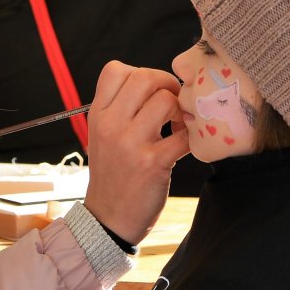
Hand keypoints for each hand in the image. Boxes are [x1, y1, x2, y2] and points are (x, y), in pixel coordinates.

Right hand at [81, 61, 188, 243]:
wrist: (108, 218)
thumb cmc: (112, 174)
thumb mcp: (101, 136)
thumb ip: (120, 109)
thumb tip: (156, 84)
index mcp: (98, 115)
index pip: (115, 70)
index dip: (140, 72)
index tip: (151, 90)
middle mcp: (111, 125)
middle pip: (145, 78)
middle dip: (167, 84)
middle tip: (173, 101)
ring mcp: (131, 144)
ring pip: (166, 101)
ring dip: (180, 109)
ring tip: (179, 124)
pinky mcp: (153, 164)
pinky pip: (183, 135)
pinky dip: (191, 136)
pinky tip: (184, 143)